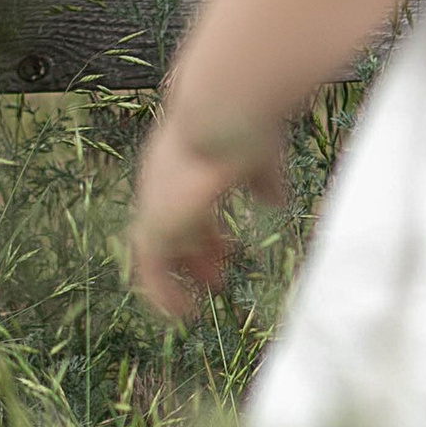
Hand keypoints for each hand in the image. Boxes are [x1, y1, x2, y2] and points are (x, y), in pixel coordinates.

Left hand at [128, 108, 285, 321]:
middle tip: (214, 279)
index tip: (225, 249)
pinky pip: (151, 270)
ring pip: (159, 249)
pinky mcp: (155, 223)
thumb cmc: (242, 125)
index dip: (205, 229)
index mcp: (184, 162)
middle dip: (194, 253)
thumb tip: (274, 201)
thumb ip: (262, 181)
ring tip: (197, 306)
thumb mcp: (257, 157)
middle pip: (172, 226)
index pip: (188, 203)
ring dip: (179, 276)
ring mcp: (155, 202)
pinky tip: (182, 314)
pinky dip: (162, 293)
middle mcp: (162, 181)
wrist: (220, 112)